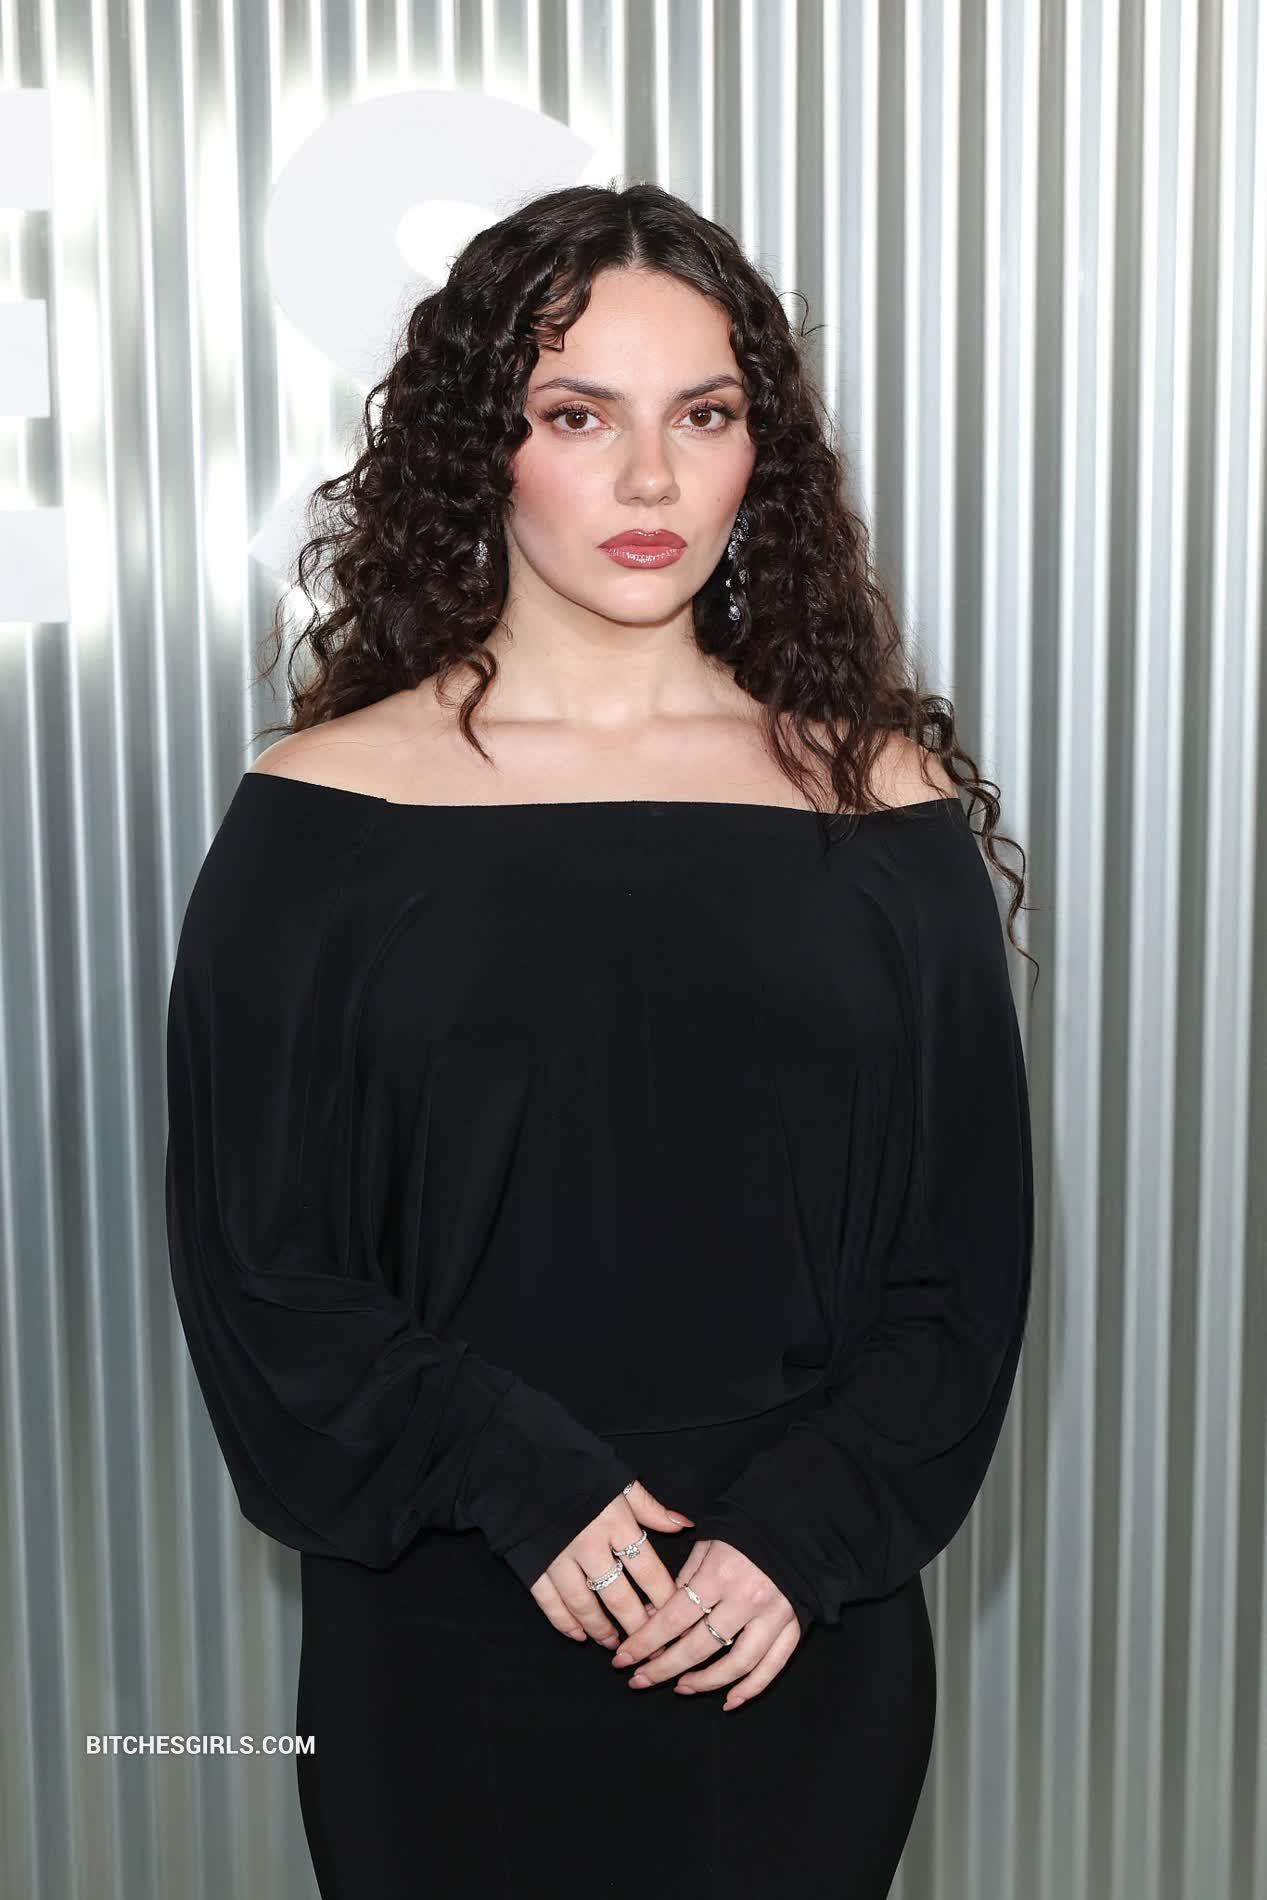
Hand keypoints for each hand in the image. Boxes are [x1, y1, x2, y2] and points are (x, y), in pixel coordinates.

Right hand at [527, 1479, 693, 1647]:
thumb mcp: (616, 1478)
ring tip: (615, 1645)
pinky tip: (578, 1634)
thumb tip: (683, 1525)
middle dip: (637, 1626)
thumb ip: (649, 1507)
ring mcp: (558, 1557)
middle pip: (619, 1596)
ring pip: (584, 1605)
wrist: (519, 1456)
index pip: (648, 1569)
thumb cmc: (574, 1465)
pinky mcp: (532, 1564)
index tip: (676, 1617)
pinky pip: (550, 1603)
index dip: (663, 1598)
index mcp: (614, 1520)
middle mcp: (589, 1543)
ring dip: (601, 1629)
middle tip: (650, 1648)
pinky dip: (564, 1623)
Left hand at [608, 1538, 801, 1710]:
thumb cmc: (746, 1529)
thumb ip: (682, 1580)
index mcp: (720, 1574)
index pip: (674, 1619)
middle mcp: (746, 1599)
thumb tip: (651, 1614)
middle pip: (699, 1647)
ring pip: (736, 1665)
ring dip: (704, 1683)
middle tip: (639, 1681)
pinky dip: (751, 1689)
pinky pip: (773, 1667)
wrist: (797, 1521)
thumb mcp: (708, 1542)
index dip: (646, 1642)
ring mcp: (773, 1615)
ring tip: (680, 1688)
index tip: (624, 1659)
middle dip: (664, 1669)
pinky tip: (729, 1701)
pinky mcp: (795, 1625)